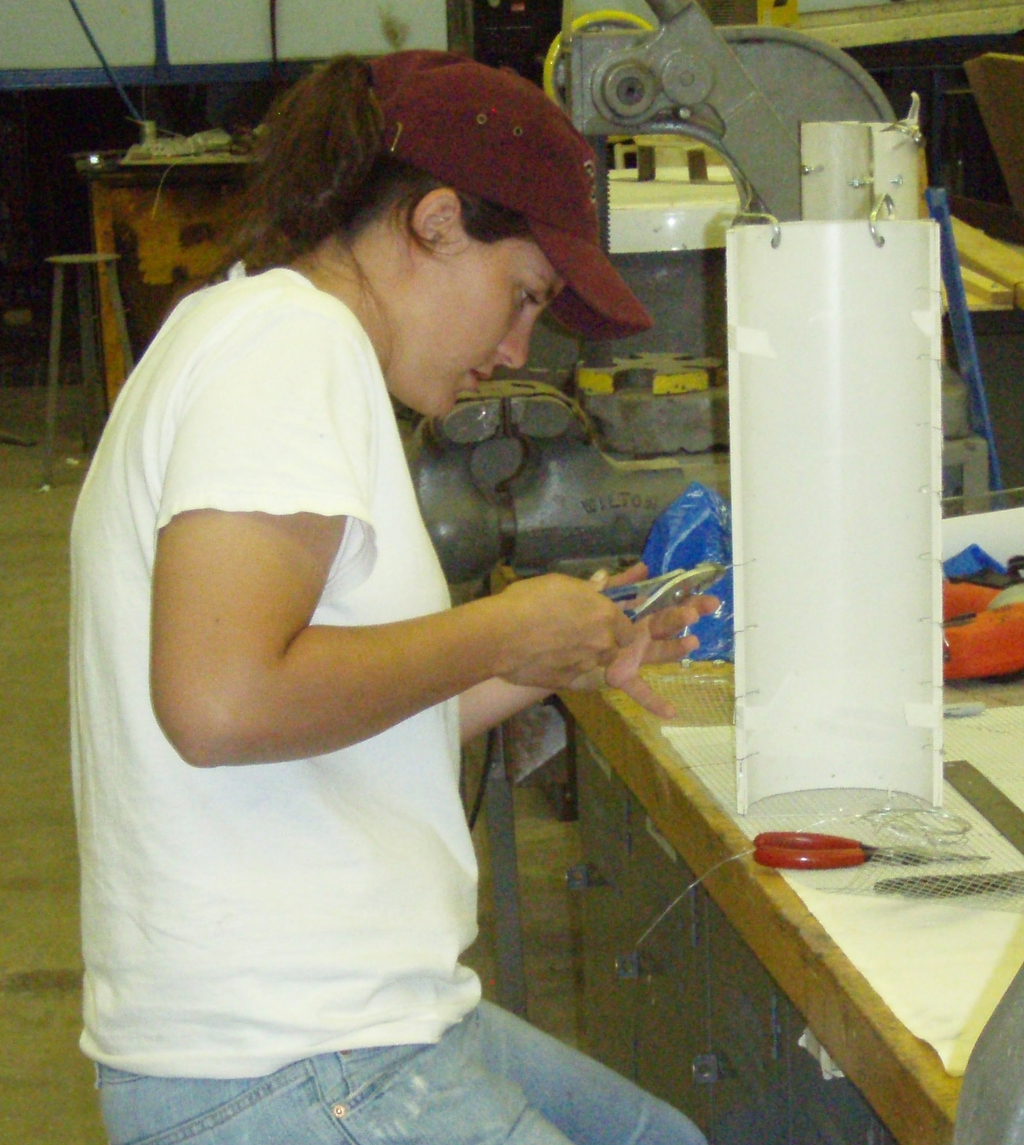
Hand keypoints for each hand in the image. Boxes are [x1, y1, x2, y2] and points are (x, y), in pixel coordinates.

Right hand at [489, 572, 636, 690]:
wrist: (501, 634)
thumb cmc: (530, 599)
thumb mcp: (559, 583)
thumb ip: (586, 587)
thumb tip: (603, 579)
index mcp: (605, 615)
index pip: (628, 630)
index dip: (617, 628)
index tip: (603, 625)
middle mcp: (601, 643)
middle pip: (613, 650)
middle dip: (602, 645)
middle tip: (580, 636)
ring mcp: (585, 665)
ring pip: (594, 665)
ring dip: (585, 659)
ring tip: (562, 649)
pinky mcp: (566, 682)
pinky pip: (576, 678)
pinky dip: (568, 672)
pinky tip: (551, 663)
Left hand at [571, 563, 720, 717]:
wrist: (536, 640)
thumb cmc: (563, 612)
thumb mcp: (590, 592)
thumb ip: (616, 584)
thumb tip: (643, 568)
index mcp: (632, 611)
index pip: (662, 601)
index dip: (683, 596)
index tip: (702, 592)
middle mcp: (635, 632)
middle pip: (665, 622)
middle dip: (687, 612)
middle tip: (710, 604)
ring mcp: (630, 655)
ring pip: (658, 650)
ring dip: (675, 646)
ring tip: (693, 641)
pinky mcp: (619, 675)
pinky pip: (637, 689)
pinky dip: (653, 700)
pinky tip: (672, 712)